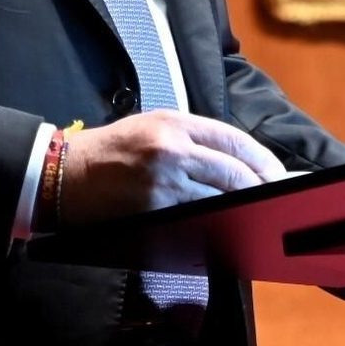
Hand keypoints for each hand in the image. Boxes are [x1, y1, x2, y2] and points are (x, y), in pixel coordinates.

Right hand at [59, 110, 285, 225]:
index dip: (262, 159)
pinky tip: (224, 223)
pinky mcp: (154, 208)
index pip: (234, 140)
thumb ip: (193, 137)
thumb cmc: (111, 149)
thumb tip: (235, 159)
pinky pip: (196, 216)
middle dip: (259, 186)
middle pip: (233, 170)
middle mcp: (173, 148)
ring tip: (256, 212)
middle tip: (275, 197)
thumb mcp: (153, 125)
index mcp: (175, 123)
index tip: (277, 173)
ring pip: (219, 196)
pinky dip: (213, 219)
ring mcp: (164, 181)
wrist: (67, 174)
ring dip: (240, 206)